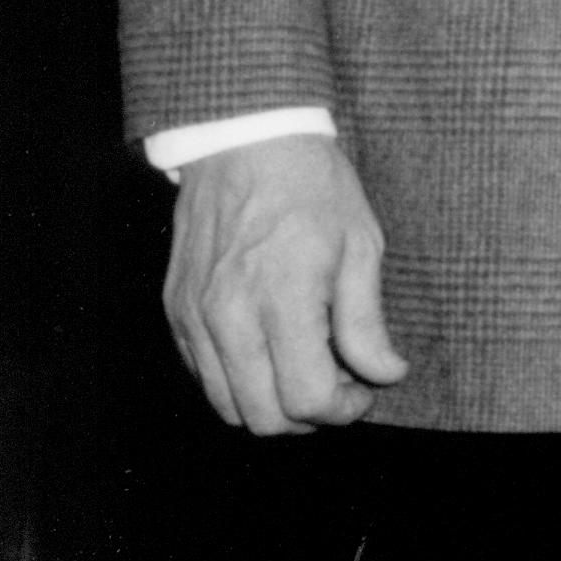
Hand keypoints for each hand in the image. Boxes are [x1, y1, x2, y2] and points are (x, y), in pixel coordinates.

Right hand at [163, 134, 406, 433]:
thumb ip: (366, 321)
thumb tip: (385, 374)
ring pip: (226, 406)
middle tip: (339, 389)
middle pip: (262, 417)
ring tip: (305, 372)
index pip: (305, 396)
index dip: (343, 409)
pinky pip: (202, 376)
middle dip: (308, 418)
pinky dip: (238, 383)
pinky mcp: (175, 312)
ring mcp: (194, 317)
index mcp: (282, 297)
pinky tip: (270, 352)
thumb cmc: (313, 188)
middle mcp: (228, 316)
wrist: (245, 143)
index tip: (365, 391)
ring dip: (270, 405)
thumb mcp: (362, 245)